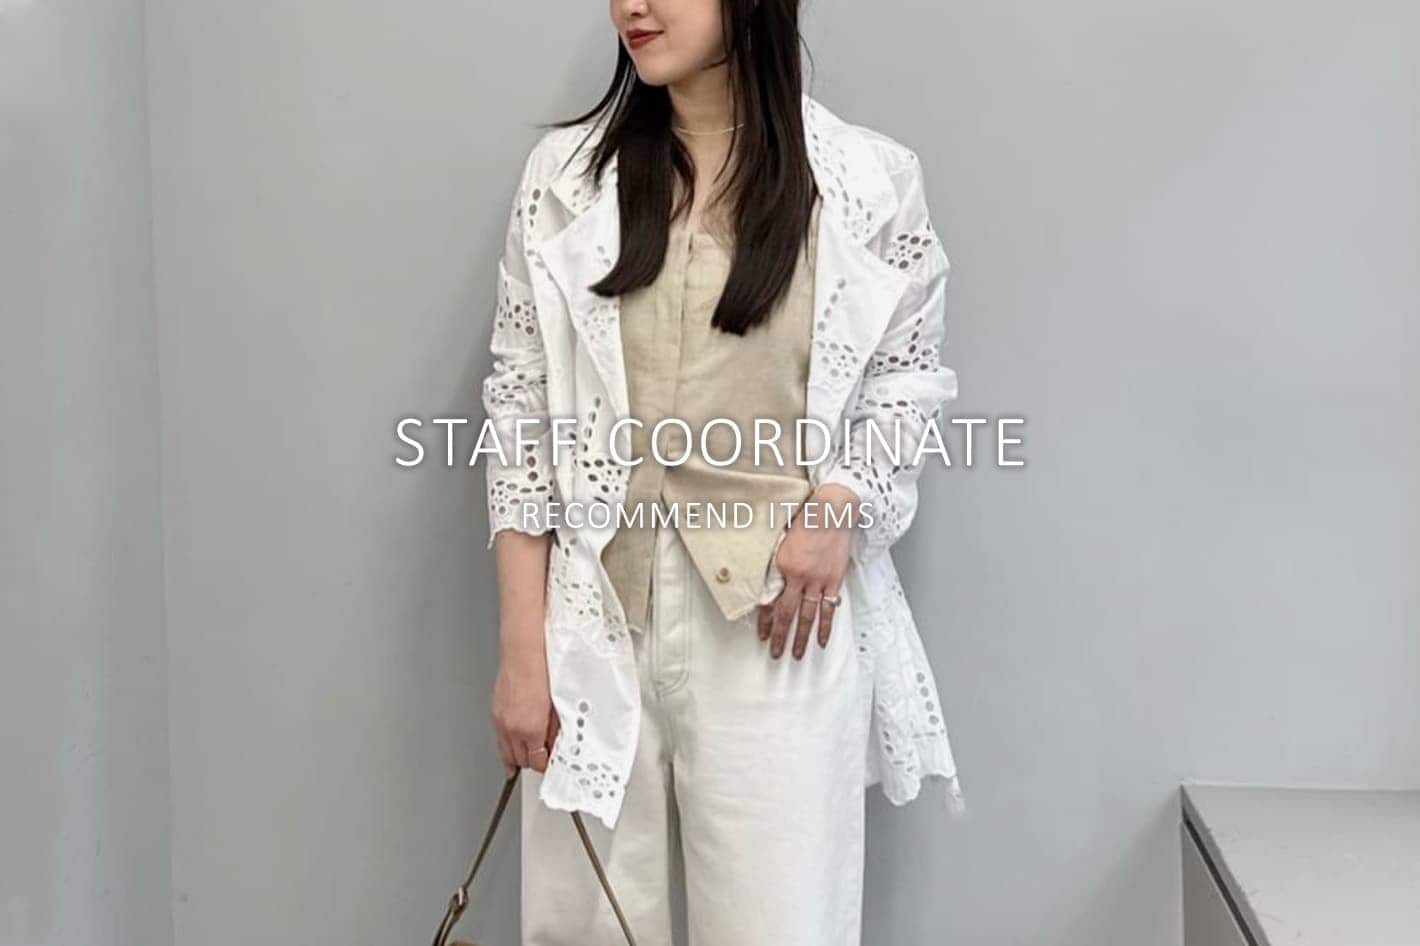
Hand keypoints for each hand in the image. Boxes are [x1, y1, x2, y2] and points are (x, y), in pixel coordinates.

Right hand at [490, 649, 557, 775]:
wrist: (523, 655)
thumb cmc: (541, 673)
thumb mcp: (556, 706)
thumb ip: (554, 729)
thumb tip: (554, 742)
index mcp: (531, 728)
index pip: (537, 761)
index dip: (544, 765)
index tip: (549, 763)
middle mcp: (513, 728)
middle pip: (520, 760)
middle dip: (531, 762)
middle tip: (539, 759)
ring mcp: (501, 722)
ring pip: (506, 753)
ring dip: (516, 757)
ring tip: (523, 761)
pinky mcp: (494, 713)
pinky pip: (499, 738)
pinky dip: (506, 745)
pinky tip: (512, 745)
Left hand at [756, 484, 859, 659]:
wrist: (832, 509)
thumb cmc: (805, 518)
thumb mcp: (781, 538)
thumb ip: (775, 561)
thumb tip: (766, 581)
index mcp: (782, 565)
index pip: (770, 600)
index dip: (764, 620)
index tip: (760, 634)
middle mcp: (799, 576)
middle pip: (787, 613)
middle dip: (780, 636)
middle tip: (774, 653)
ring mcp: (818, 580)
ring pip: (808, 616)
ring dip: (801, 637)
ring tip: (797, 654)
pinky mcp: (834, 580)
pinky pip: (829, 608)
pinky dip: (825, 626)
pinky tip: (821, 640)